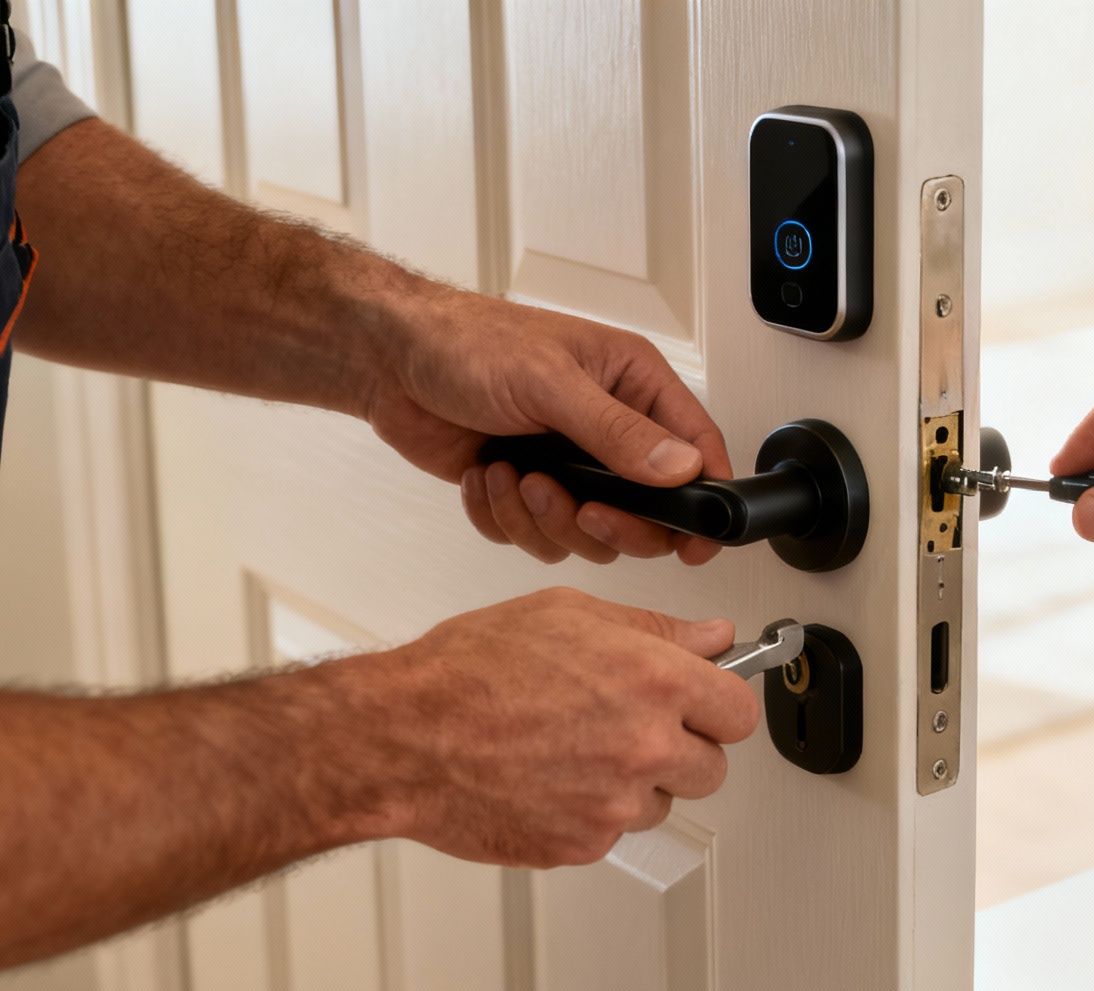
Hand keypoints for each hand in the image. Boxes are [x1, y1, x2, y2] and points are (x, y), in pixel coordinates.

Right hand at [345, 588, 760, 866]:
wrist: (401, 738)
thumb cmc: (468, 671)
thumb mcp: (567, 613)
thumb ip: (654, 629)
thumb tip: (711, 638)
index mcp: (654, 680)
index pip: (738, 710)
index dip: (719, 704)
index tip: (703, 703)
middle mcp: (645, 746)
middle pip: (712, 768)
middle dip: (682, 749)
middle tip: (631, 728)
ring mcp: (616, 804)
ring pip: (661, 804)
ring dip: (635, 785)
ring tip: (573, 750)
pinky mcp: (582, 846)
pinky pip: (611, 834)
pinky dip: (590, 813)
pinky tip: (548, 779)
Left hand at [366, 290, 731, 564]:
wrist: (389, 361)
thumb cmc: (466, 342)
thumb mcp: (550, 381)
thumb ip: (617, 431)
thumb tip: (679, 467)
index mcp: (632, 385)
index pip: (697, 450)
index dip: (704, 501)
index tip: (694, 544)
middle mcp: (608, 429)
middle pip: (647, 514)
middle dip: (607, 523)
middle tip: (578, 509)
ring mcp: (567, 465)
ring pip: (587, 536)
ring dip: (542, 519)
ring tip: (513, 476)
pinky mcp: (526, 490)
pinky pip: (534, 539)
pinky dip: (503, 518)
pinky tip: (485, 477)